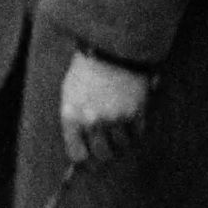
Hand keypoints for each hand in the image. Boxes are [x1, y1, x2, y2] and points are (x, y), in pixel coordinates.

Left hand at [60, 49, 151, 165]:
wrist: (110, 51)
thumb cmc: (86, 72)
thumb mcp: (70, 94)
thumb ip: (74, 122)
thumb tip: (80, 148)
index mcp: (71, 115)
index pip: (77, 153)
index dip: (84, 157)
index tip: (88, 156)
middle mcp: (92, 121)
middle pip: (103, 155)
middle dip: (105, 152)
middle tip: (108, 144)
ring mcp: (114, 118)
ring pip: (122, 146)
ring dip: (122, 138)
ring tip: (118, 122)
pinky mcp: (134, 114)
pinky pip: (136, 135)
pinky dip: (135, 129)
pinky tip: (130, 115)